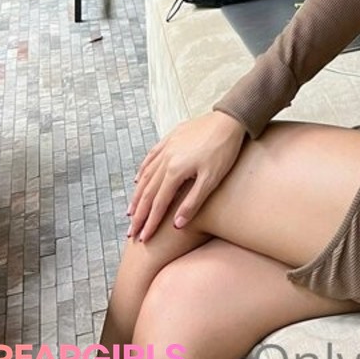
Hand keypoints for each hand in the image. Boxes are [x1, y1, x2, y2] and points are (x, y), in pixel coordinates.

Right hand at [126, 111, 246, 242]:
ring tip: (130, 212)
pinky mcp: (171, 137)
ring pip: (146, 175)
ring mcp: (167, 147)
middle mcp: (166, 159)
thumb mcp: (211, 180)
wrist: (229, 119)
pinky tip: (138, 179)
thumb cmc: (223, 150)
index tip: (143, 239)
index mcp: (175, 171)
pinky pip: (151, 156)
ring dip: (137, 195)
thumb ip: (192, 202)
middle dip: (138, 215)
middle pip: (147, 192)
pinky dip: (142, 170)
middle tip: (130, 233)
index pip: (158, 203)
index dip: (150, 223)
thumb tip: (176, 224)